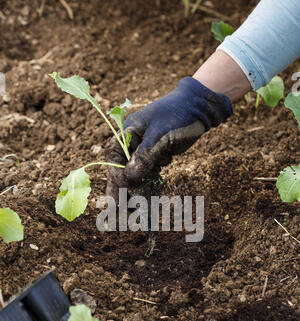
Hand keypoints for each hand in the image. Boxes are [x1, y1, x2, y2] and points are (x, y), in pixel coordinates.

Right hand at [105, 77, 231, 199]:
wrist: (200, 108)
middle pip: (122, 168)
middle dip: (121, 188)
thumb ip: (143, 158)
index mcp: (128, 132)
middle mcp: (133, 142)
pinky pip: (150, 173)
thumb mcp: (159, 136)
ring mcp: (145, 149)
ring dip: (136, 190)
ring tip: (132, 211)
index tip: (121, 189)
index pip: (114, 156)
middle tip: (116, 210)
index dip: (115, 174)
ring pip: (136, 173)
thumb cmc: (177, 116)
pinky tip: (149, 200)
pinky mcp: (157, 155)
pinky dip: (150, 184)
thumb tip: (128, 179)